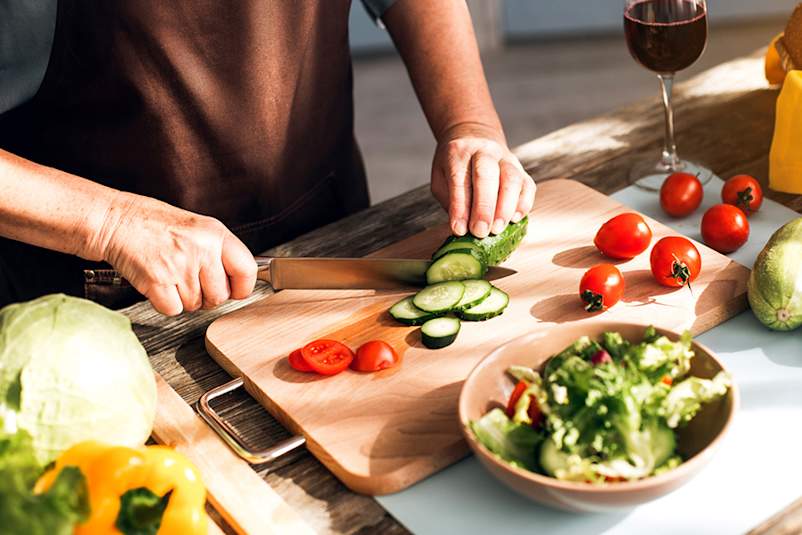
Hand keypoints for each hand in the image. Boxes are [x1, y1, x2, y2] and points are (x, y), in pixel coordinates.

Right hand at [94, 193, 256, 314]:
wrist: (116, 221)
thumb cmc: (154, 224)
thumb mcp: (197, 228)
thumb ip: (219, 252)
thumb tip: (238, 280)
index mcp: (215, 234)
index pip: (247, 269)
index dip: (242, 287)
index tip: (236, 291)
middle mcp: (201, 249)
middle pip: (220, 295)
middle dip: (207, 296)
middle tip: (192, 281)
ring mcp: (179, 266)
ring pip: (196, 305)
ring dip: (184, 298)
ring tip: (172, 276)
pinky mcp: (157, 281)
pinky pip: (174, 309)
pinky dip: (166, 303)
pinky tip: (160, 284)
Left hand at [430, 123, 535, 237]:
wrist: (474, 135)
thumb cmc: (455, 163)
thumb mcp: (441, 176)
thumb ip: (450, 199)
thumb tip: (462, 228)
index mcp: (459, 152)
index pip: (459, 179)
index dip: (459, 207)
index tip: (459, 229)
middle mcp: (484, 151)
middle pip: (487, 175)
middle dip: (484, 207)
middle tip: (480, 232)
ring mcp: (506, 159)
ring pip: (511, 179)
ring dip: (505, 208)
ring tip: (497, 229)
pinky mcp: (521, 169)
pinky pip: (527, 185)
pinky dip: (523, 204)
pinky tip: (515, 219)